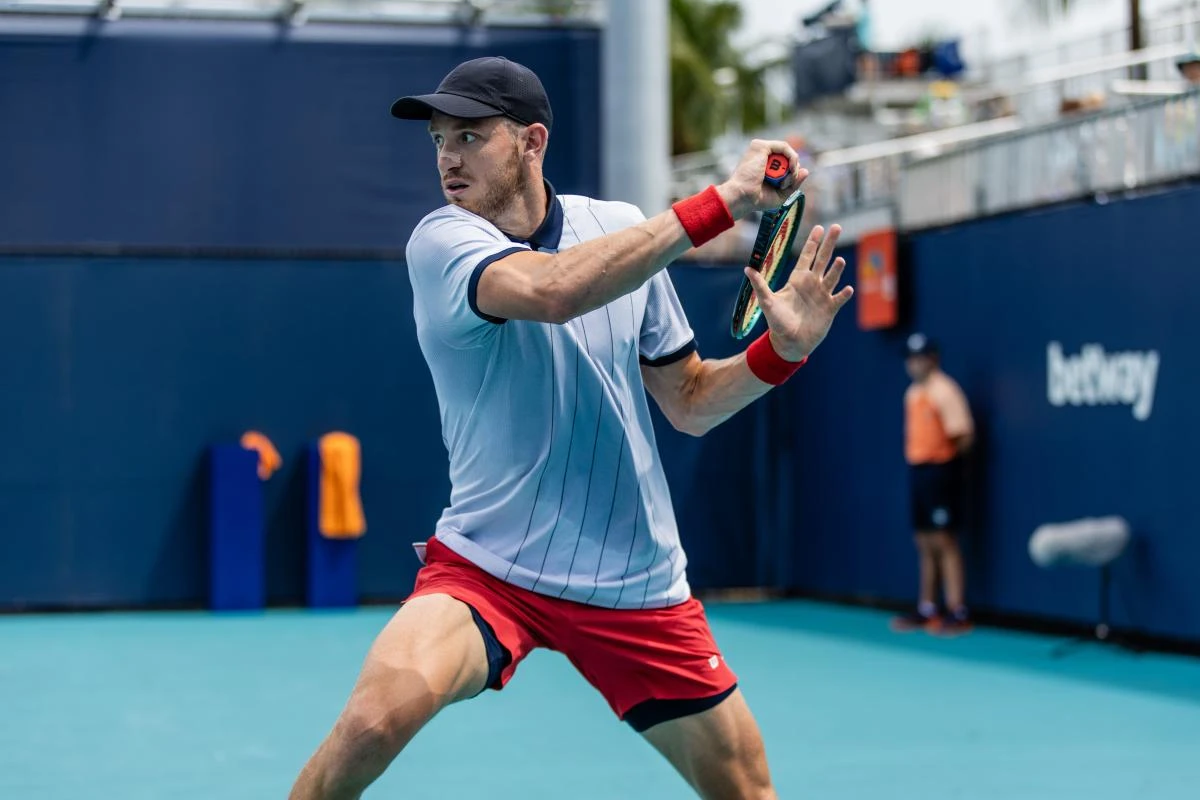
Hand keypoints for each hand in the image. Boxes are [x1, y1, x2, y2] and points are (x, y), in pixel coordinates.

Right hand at [716, 139, 807, 219]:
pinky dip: (792, 157)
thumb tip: (806, 171)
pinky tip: (791, 168)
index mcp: (762, 165)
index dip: (791, 172)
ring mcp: (760, 149)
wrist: (743, 197)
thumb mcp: (781, 193)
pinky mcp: (761, 146)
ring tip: (784, 180)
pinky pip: (784, 147)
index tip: (788, 185)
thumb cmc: (757, 199)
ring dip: (791, 167)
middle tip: (785, 184)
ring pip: (786, 152)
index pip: (784, 162)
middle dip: (792, 170)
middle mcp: (760, 155)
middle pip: (786, 157)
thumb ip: (794, 183)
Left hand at [743, 224, 854, 360]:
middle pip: (822, 260)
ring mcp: (822, 296)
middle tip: (836, 227)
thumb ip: (760, 285)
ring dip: (836, 269)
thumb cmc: (777, 321)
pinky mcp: (830, 309)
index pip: (807, 256)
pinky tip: (847, 288)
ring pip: (832, 277)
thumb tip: (747, 268)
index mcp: (798, 280)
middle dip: (829, 244)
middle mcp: (812, 284)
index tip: (819, 227)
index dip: (813, 242)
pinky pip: (839, 299)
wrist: (789, 342)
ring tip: (839, 260)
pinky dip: (843, 294)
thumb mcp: (767, 302)